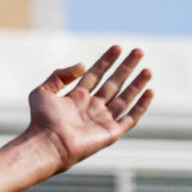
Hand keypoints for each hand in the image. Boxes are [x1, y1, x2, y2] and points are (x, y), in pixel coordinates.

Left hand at [23, 46, 151, 170]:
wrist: (48, 143)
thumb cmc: (41, 120)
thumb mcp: (43, 91)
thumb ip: (60, 75)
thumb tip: (82, 65)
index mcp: (77, 97)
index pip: (96, 74)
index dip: (106, 60)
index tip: (118, 47)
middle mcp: (92, 107)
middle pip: (113, 83)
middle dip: (126, 67)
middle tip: (138, 51)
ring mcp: (103, 119)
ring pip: (125, 97)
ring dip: (137, 84)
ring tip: (148, 69)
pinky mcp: (112, 131)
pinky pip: (131, 117)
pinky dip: (141, 105)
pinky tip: (150, 92)